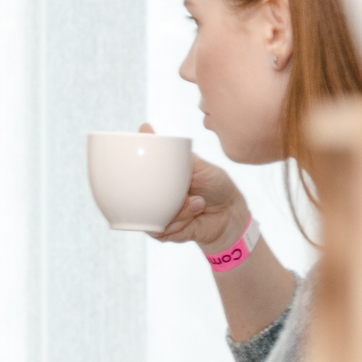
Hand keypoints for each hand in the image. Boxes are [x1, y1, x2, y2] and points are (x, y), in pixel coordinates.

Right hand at [140, 122, 249, 249]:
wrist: (231, 214)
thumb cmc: (217, 186)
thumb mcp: (198, 165)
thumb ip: (173, 153)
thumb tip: (145, 130)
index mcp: (159, 180)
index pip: (136, 174)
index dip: (130, 169)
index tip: (131, 162)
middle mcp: (155, 197)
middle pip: (137, 196)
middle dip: (157, 192)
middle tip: (186, 189)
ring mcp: (158, 215)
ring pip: (151, 213)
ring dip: (178, 209)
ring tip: (197, 202)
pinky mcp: (165, 232)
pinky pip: (161, 229)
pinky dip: (181, 221)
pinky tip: (196, 212)